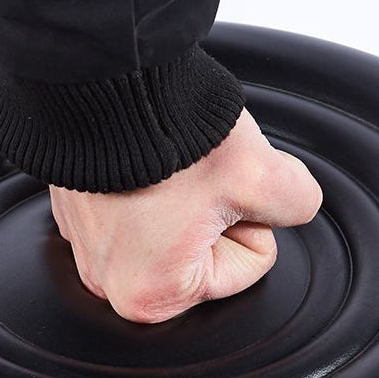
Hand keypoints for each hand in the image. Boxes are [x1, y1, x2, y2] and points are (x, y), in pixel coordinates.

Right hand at [49, 108, 322, 323]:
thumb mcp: (263, 176)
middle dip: (214, 214)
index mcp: (151, 295)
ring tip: (169, 171)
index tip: (218, 192)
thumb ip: (298, 203)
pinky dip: (149, 194)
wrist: (107, 83)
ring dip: (183, 202)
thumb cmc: (168, 134)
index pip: (247, 266)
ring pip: (174, 233)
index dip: (247, 219)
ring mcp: (87, 250)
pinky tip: (145, 168)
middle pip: (207, 255)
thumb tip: (291, 207)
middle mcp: (107, 283)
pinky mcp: (80, 219)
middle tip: (195, 180)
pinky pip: (137, 217)